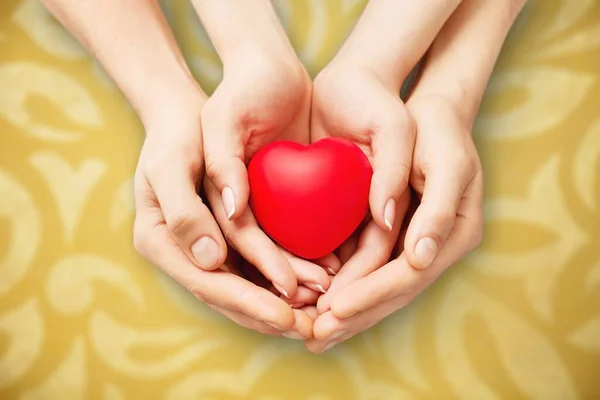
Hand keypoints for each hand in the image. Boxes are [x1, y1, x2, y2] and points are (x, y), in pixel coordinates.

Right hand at [132, 89, 314, 337]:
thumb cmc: (176, 132)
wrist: (187, 114)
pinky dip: (287, 276)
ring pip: (249, 284)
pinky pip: (258, 264)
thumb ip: (184, 212)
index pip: (209, 284)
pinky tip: (317, 282)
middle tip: (313, 329)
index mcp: (161, 242)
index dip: (249, 303)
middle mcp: (185, 252)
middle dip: (273, 314)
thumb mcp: (171, 164)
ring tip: (323, 311)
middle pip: (231, 295)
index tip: (286, 317)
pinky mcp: (229, 236)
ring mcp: (208, 247)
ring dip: (285, 301)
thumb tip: (211, 261)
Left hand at [306, 98, 483, 352]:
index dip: (371, 295)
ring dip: (346, 312)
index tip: (334, 310)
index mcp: (452, 235)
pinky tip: (316, 300)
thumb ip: (437, 209)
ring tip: (312, 333)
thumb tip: (420, 257)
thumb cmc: (439, 130)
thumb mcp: (446, 161)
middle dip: (354, 315)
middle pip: (392, 292)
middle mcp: (433, 247)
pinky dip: (343, 287)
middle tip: (315, 337)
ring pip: (377, 286)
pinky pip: (367, 268)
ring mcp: (412, 243)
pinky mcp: (391, 234)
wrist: (426, 112)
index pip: (409, 277)